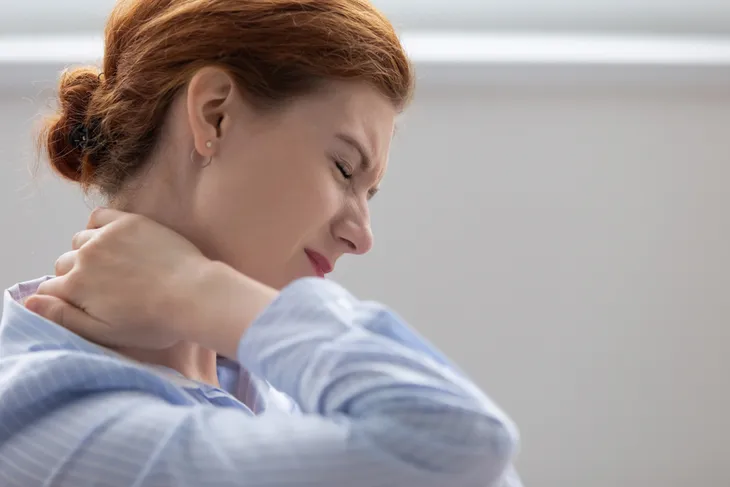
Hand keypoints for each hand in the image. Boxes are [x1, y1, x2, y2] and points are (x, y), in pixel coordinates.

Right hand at [25, 208, 210, 349]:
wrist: (194, 295)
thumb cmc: (154, 322)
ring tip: (113, 267)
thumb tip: (29, 302)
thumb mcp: (104, 332)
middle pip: (65, 264)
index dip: (66, 299)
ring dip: (89, 252)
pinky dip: (98, 227)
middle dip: (77, 276)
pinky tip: (111, 240)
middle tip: (106, 289)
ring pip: (80, 241)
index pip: (51, 288)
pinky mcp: (129, 222)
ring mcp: (107, 236)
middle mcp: (85, 256)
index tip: (87, 305)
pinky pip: (99, 217)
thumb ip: (63, 317)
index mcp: (75, 285)